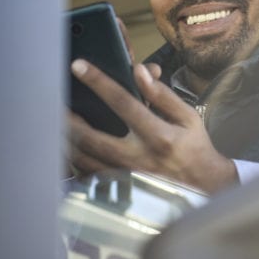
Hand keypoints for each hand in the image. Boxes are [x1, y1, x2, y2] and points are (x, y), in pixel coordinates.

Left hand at [67, 58, 237, 193]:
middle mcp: (138, 158)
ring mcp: (126, 179)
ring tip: (55, 121)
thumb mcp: (187, 118)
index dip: (99, 82)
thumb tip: (139, 71)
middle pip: (91, 136)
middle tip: (53, 100)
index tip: (79, 66)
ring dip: (66, 138)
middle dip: (68, 117)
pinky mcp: (119, 192)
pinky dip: (73, 160)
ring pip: (84, 159)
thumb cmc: (194, 148)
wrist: (204, 189)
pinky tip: (66, 146)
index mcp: (158, 136)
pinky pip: (86, 176)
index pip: (122, 102)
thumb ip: (162, 95)